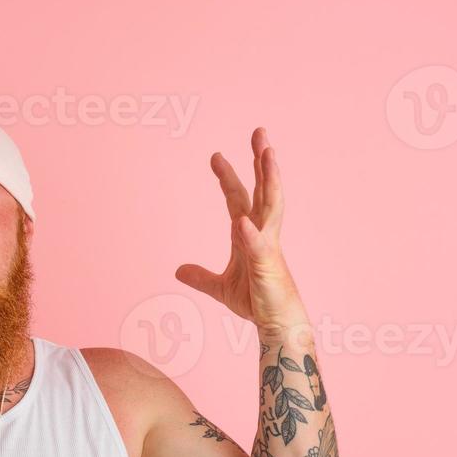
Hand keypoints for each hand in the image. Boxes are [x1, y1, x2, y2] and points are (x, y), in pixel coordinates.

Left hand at [175, 127, 307, 333]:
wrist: (277, 325)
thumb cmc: (256, 302)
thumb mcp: (220, 287)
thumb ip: (200, 277)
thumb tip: (179, 270)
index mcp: (249, 233)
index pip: (237, 198)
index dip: (227, 177)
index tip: (215, 155)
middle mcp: (262, 233)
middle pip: (263, 189)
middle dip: (260, 161)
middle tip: (259, 131)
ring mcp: (269, 247)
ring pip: (272, 206)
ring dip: (270, 180)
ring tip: (267, 154)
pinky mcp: (269, 266)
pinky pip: (259, 247)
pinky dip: (250, 234)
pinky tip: (241, 222)